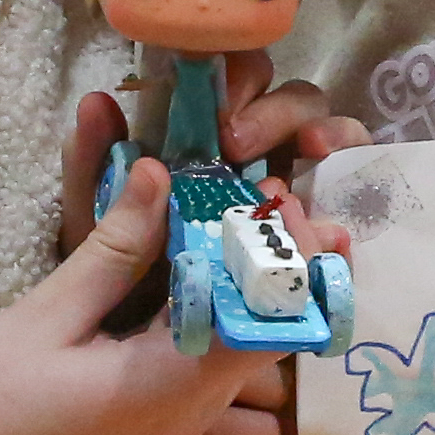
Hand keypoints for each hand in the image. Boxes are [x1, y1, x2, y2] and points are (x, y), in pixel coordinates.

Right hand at [0, 158, 258, 434]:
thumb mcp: (44, 314)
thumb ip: (115, 250)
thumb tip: (159, 178)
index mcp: (164, 394)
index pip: (263, 330)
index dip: (284, 268)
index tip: (282, 212)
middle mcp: (184, 431)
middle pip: (260, 352)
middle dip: (266, 284)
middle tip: (262, 216)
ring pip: (238, 379)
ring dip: (241, 320)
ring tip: (227, 258)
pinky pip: (205, 400)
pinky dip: (209, 351)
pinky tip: (187, 307)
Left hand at [57, 56, 371, 256]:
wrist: (120, 357)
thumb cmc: (109, 273)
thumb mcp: (94, 221)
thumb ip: (90, 164)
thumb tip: (97, 101)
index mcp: (208, 137)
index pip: (245, 79)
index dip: (243, 77)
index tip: (216, 105)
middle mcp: (260, 160)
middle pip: (299, 103)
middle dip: (281, 112)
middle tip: (237, 143)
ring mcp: (291, 203)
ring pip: (336, 146)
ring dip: (334, 137)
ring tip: (311, 155)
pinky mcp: (311, 255)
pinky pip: (342, 226)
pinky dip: (344, 220)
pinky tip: (331, 233)